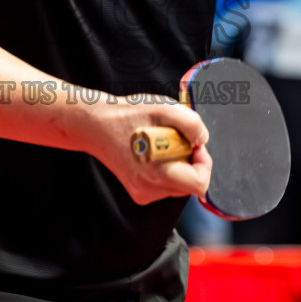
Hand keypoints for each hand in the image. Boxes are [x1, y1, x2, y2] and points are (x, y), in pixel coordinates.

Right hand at [80, 96, 212, 206]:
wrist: (96, 126)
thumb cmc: (127, 116)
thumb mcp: (163, 108)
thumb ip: (191, 123)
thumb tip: (202, 140)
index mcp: (158, 173)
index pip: (199, 184)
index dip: (204, 163)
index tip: (194, 145)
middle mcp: (150, 189)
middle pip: (190, 184)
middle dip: (190, 161)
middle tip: (175, 139)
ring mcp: (143, 193)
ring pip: (179, 185)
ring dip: (178, 165)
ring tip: (160, 144)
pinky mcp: (139, 192)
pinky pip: (166, 185)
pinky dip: (167, 169)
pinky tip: (152, 153)